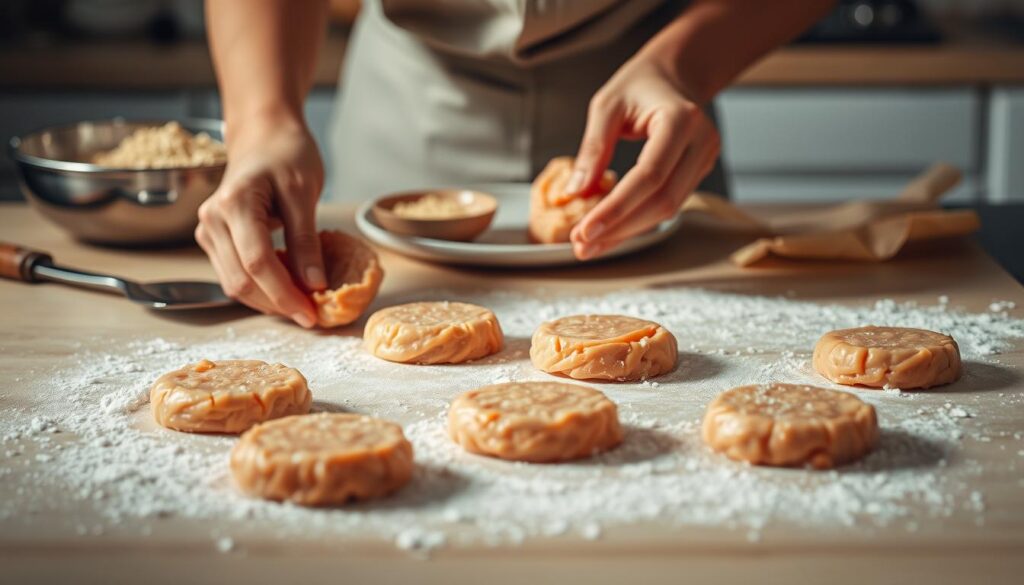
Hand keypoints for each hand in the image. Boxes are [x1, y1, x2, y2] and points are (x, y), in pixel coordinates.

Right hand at [195, 114, 325, 326]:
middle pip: (242, 280)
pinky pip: (234, 275)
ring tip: (302, 306)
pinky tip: (286, 291)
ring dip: (268, 301)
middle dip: (278, 304)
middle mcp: (212, 220)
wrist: (263, 136)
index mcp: (234, 203)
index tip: (313, 313)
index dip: (285, 294)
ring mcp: (208, 231)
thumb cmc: (286, 154)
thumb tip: (314, 284)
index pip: (258, 263)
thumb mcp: (304, 192)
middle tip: (312, 316)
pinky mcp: (213, 240)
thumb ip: (306, 240)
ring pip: (234, 284)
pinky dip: (260, 289)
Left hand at [567, 55, 720, 259]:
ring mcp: (705, 159)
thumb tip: (574, 193)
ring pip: (668, 209)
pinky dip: (637, 221)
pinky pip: (668, 204)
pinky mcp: (699, 172)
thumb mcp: (606, 106)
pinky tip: (610, 232)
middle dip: (620, 228)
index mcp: (680, 119)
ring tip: (590, 245)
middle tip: (581, 246)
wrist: (674, 75)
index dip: (616, 208)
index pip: (649, 175)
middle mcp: (701, 141)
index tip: (584, 231)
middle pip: (663, 200)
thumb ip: (593, 149)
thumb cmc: (638, 85)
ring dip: (627, 231)